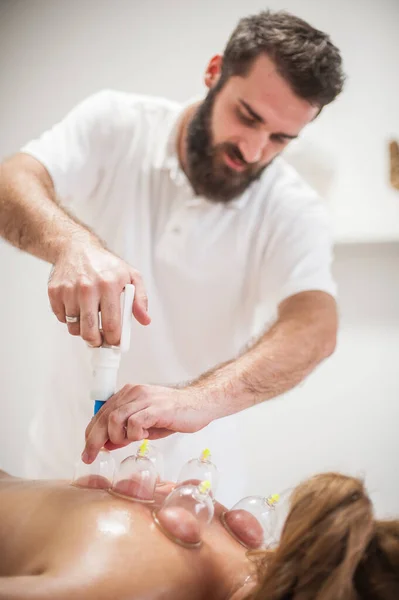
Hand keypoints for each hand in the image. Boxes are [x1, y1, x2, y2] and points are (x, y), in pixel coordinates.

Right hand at [48, 240, 150, 345]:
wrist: (77, 248)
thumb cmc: (105, 264)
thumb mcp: (131, 276)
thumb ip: (140, 299)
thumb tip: (145, 319)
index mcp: (109, 285)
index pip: (111, 324)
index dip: (113, 339)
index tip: (114, 343)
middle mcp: (87, 288)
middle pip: (89, 330)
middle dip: (96, 342)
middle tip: (100, 341)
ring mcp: (69, 290)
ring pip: (74, 327)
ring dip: (82, 329)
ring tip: (89, 319)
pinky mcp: (55, 292)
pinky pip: (61, 318)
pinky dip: (69, 319)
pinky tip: (77, 308)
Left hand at [82, 384, 212, 463]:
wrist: (200, 404)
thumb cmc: (174, 414)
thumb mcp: (146, 424)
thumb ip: (126, 431)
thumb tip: (107, 444)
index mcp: (128, 394)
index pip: (101, 413)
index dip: (91, 433)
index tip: (87, 450)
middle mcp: (134, 393)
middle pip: (104, 417)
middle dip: (94, 440)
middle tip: (90, 456)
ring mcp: (145, 399)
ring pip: (115, 419)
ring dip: (117, 437)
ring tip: (130, 441)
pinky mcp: (157, 408)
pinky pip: (135, 423)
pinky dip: (135, 434)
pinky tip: (145, 436)